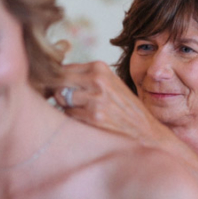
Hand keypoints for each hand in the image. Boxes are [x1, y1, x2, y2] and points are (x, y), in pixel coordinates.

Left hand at [54, 61, 172, 145]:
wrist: (145, 131)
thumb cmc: (124, 109)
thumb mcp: (110, 84)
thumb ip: (86, 77)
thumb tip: (51, 75)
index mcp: (100, 68)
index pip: (62, 68)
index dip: (54, 80)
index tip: (55, 89)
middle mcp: (97, 79)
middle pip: (57, 81)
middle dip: (54, 91)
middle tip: (59, 101)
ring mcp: (95, 98)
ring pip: (60, 98)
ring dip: (63, 106)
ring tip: (78, 111)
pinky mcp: (94, 117)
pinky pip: (68, 115)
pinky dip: (72, 119)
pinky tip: (86, 121)